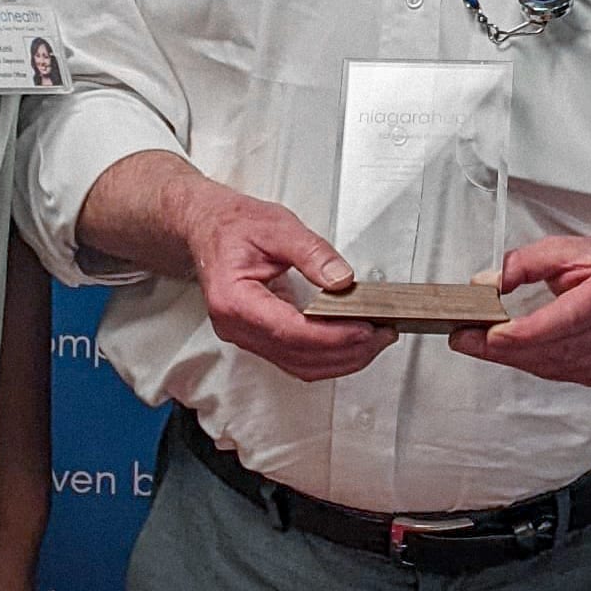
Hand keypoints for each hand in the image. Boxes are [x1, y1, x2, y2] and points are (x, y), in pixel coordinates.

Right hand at [182, 178, 394, 381]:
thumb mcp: (277, 227)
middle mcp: (236, 327)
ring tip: (374, 341)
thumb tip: (341, 279)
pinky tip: (349, 343)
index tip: (365, 329)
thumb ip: (312, 253)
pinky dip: (325, 355)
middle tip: (381, 335)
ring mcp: (244, 336)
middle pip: (298, 356)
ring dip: (340, 359)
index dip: (332, 336)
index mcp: (234, 300)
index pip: (290, 332)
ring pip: (299, 365)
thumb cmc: (233, 225)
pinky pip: (294, 358)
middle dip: (346, 351)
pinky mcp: (257, 337)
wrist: (208, 227)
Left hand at [450, 236, 590, 387]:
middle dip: (505, 347)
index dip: (527, 331)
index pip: (568, 318)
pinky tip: (512, 350)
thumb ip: (526, 262)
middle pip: (555, 348)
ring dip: (513, 357)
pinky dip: (531, 362)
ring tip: (478, 343)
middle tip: (466, 338)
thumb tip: (489, 282)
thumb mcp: (568, 249)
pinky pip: (559, 374)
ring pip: (553, 366)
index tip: (490, 332)